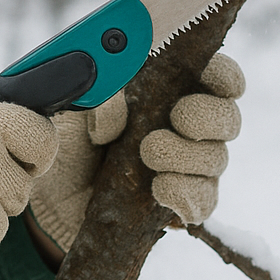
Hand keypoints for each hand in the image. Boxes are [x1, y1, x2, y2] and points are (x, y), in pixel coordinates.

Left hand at [29, 53, 243, 250]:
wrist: (52, 197)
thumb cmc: (70, 141)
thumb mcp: (73, 117)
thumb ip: (95, 105)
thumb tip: (114, 103)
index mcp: (168, 91)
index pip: (216, 77)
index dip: (223, 75)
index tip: (212, 76)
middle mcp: (186, 128)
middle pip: (227, 118)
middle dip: (208, 116)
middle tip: (178, 118)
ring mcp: (188, 168)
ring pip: (217, 160)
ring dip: (188, 157)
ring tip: (149, 155)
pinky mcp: (179, 204)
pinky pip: (202, 202)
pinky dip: (186, 195)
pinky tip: (161, 189)